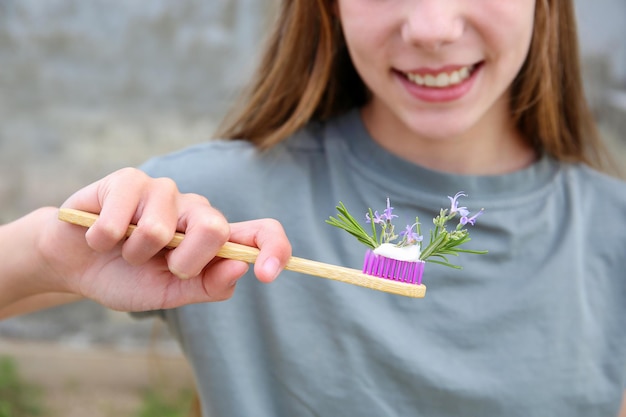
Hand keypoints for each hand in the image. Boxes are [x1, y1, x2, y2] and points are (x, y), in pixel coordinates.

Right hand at [37, 167, 291, 310]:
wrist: (75, 264)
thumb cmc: (127, 277)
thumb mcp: (170, 295)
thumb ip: (207, 286)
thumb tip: (241, 268)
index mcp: (214, 239)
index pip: (260, 232)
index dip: (274, 249)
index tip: (266, 274)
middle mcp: (196, 209)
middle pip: (214, 227)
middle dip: (182, 262)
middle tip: (158, 266)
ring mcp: (164, 190)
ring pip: (160, 229)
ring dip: (134, 254)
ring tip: (123, 249)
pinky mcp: (129, 179)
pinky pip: (121, 219)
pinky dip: (103, 240)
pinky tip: (99, 235)